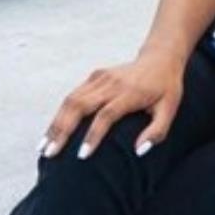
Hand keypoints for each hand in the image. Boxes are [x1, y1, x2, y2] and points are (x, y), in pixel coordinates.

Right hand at [42, 49, 184, 162]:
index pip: (106, 114)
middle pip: (80, 105)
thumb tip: (139, 151)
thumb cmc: (166, 88)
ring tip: (44, 146)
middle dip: (62, 130)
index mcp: (131, 92)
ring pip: (71, 100)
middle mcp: (112, 83)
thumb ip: (157, 131)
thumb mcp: (170, 109)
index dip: (93, 135)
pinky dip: (60, 114)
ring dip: (56, 123)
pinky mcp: (94, 76)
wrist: (160, 58)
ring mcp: (100, 77)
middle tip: (49, 153)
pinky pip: (73, 95)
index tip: (81, 156)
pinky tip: (52, 131)